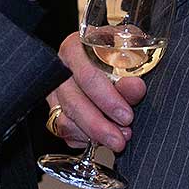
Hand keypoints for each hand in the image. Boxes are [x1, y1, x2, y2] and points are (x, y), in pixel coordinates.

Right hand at [46, 30, 145, 150]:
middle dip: (99, 125)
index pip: (87, 76)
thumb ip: (130, 74)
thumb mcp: (128, 57)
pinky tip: (102, 139)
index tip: (126, 116)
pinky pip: (64, 132)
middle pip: (73, 102)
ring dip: (93, 135)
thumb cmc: (119, 55)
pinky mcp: (54, 111)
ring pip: (66, 121)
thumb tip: (134, 88)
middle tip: (120, 138)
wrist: (113, 60)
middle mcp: (60, 70)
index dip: (107, 99)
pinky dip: (84, 139)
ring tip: (117, 138)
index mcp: (74, 49)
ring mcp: (54, 92)